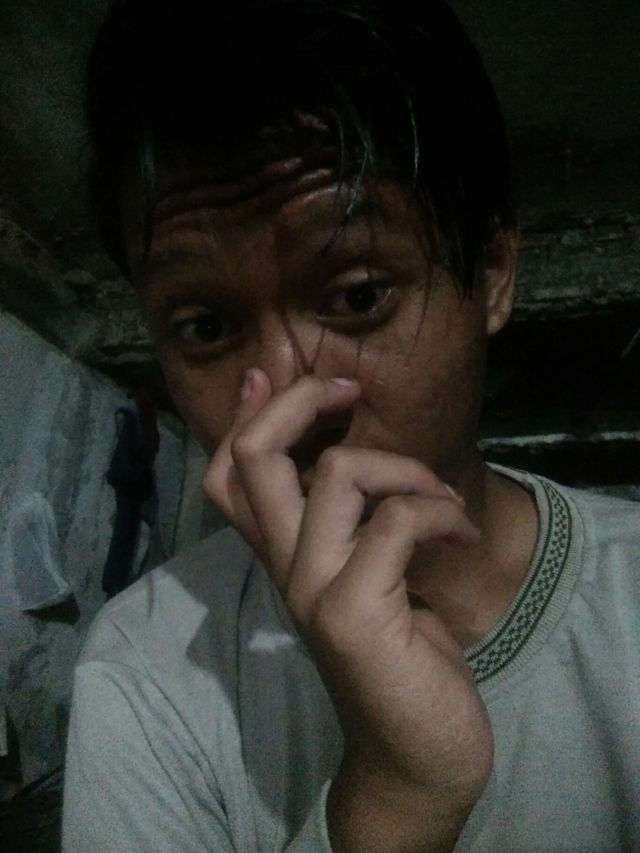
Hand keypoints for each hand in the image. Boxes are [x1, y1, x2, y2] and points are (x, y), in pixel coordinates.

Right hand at [204, 369, 492, 850]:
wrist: (416, 754)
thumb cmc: (401, 656)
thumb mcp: (369, 576)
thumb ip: (353, 523)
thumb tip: (351, 454)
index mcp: (284, 557)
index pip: (225, 474)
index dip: (246, 415)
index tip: (279, 375)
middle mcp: (284, 569)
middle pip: (251, 459)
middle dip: (299, 402)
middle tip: (347, 394)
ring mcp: (313, 590)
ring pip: (336, 474)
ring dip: (406, 468)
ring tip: (442, 503)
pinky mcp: (355, 613)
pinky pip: (397, 519)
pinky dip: (441, 511)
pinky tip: (461, 536)